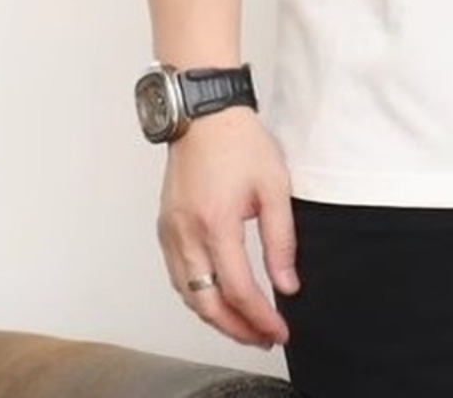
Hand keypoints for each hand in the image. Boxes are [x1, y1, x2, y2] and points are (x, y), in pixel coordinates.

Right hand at [157, 107, 298, 348]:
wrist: (204, 115)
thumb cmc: (240, 143)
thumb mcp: (275, 187)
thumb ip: (281, 240)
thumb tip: (287, 285)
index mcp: (216, 224)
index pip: (239, 290)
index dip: (261, 318)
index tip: (280, 331)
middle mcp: (186, 234)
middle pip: (207, 304)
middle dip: (236, 329)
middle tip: (263, 338)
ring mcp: (170, 233)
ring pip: (188, 295)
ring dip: (216, 317)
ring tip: (246, 325)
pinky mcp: (165, 227)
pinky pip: (179, 276)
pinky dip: (199, 295)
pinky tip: (219, 297)